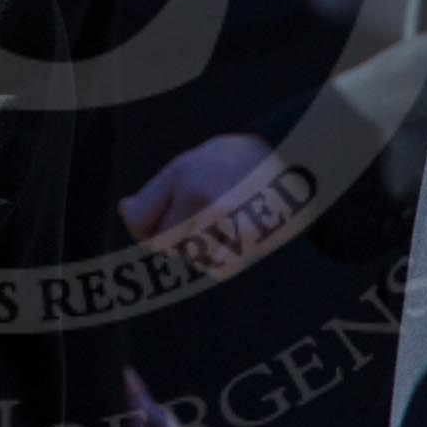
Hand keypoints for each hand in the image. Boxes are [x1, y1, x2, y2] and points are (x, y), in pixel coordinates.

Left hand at [119, 132, 280, 279]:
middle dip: (173, 238)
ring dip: (199, 248)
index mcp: (184, 173)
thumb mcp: (196, 159)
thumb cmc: (242, 160)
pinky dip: (220, 259)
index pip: (139, 221)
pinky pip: (214, 268)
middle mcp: (200, 199)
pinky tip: (237, 235)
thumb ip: (161, 188)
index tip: (156, 223)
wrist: (300, 161)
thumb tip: (125, 211)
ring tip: (225, 220)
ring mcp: (225, 225)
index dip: (144, 226)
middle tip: (201, 217)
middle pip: (162, 244)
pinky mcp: (246, 246)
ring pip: (189, 257)